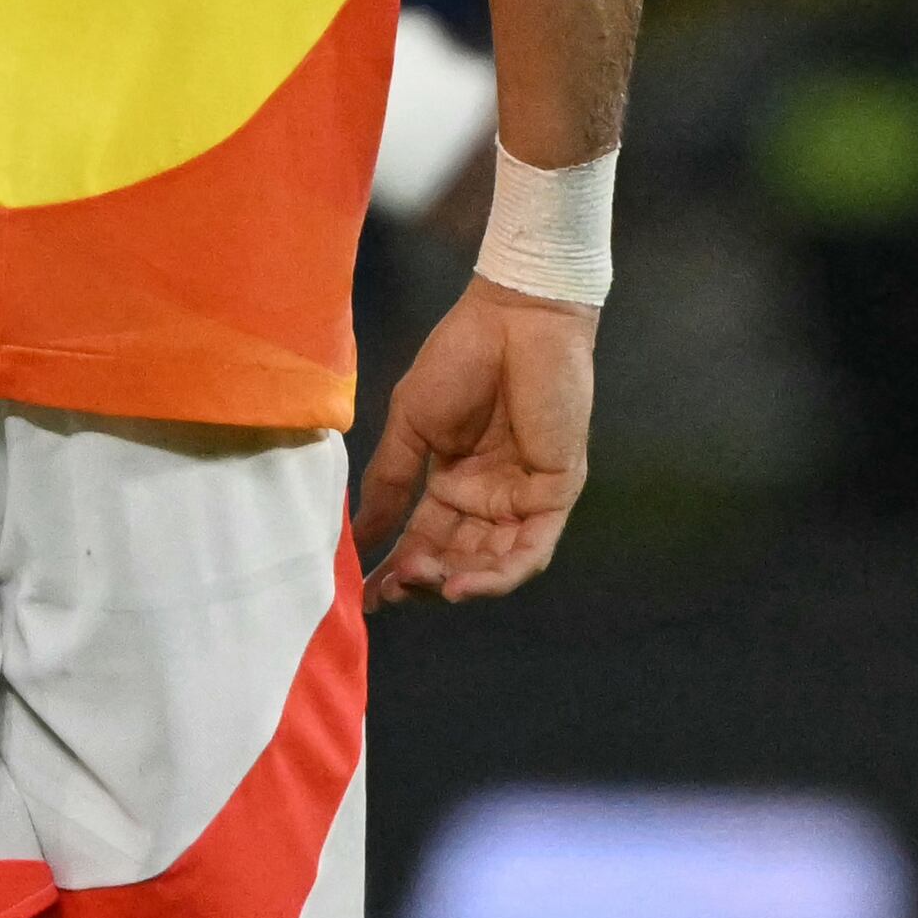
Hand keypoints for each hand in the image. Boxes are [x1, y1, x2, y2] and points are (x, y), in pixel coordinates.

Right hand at [353, 281, 594, 607]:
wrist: (512, 320)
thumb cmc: (459, 361)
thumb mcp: (411, 426)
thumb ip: (390, 482)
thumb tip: (360, 535)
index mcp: (454, 483)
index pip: (426, 540)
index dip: (396, 570)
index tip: (364, 596)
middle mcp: (491, 499)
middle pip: (458, 560)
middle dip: (424, 583)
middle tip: (389, 592)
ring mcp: (525, 499)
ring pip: (494, 565)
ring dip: (457, 583)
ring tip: (419, 584)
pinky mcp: (556, 493)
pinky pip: (531, 550)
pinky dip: (500, 574)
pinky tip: (463, 585)